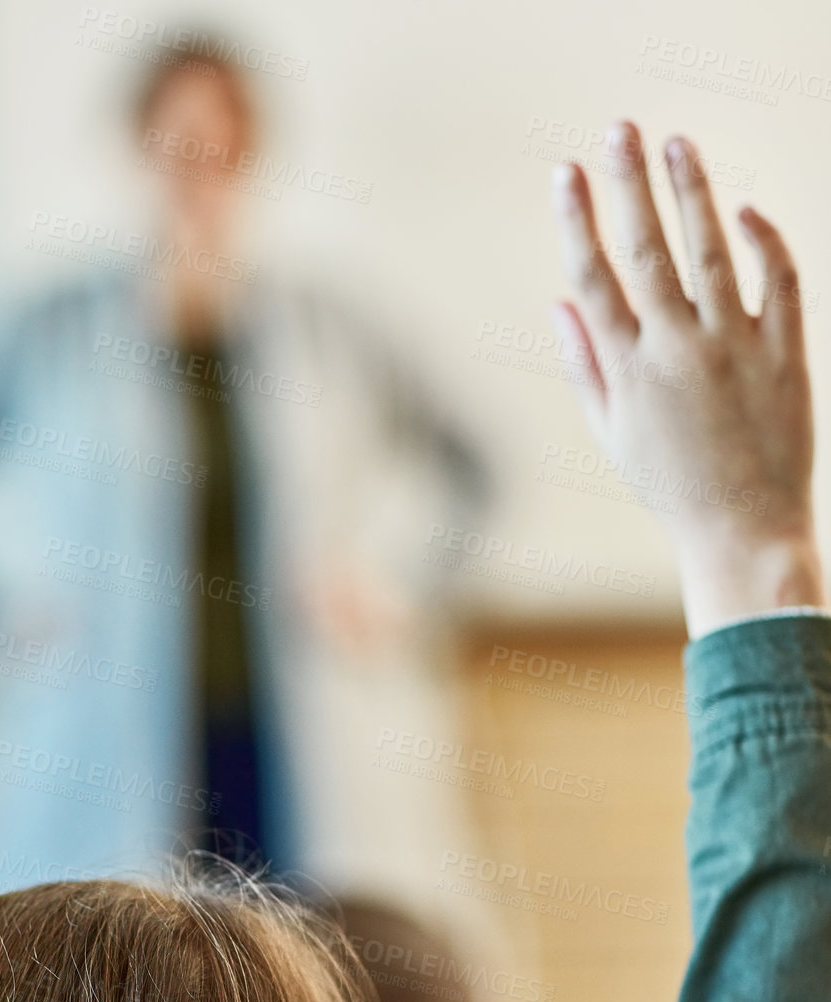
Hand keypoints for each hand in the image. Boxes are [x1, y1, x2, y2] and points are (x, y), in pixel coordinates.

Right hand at [550, 120, 823, 636]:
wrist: (743, 530)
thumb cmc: (671, 486)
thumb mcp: (613, 434)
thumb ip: (587, 365)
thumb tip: (560, 302)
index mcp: (629, 370)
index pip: (593, 276)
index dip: (576, 219)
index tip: (565, 171)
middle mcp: (677, 349)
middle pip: (648, 248)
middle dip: (630, 182)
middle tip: (620, 129)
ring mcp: (734, 346)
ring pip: (712, 249)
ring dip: (693, 191)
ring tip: (679, 143)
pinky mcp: (783, 352)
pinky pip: (777, 279)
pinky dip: (763, 238)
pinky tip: (744, 209)